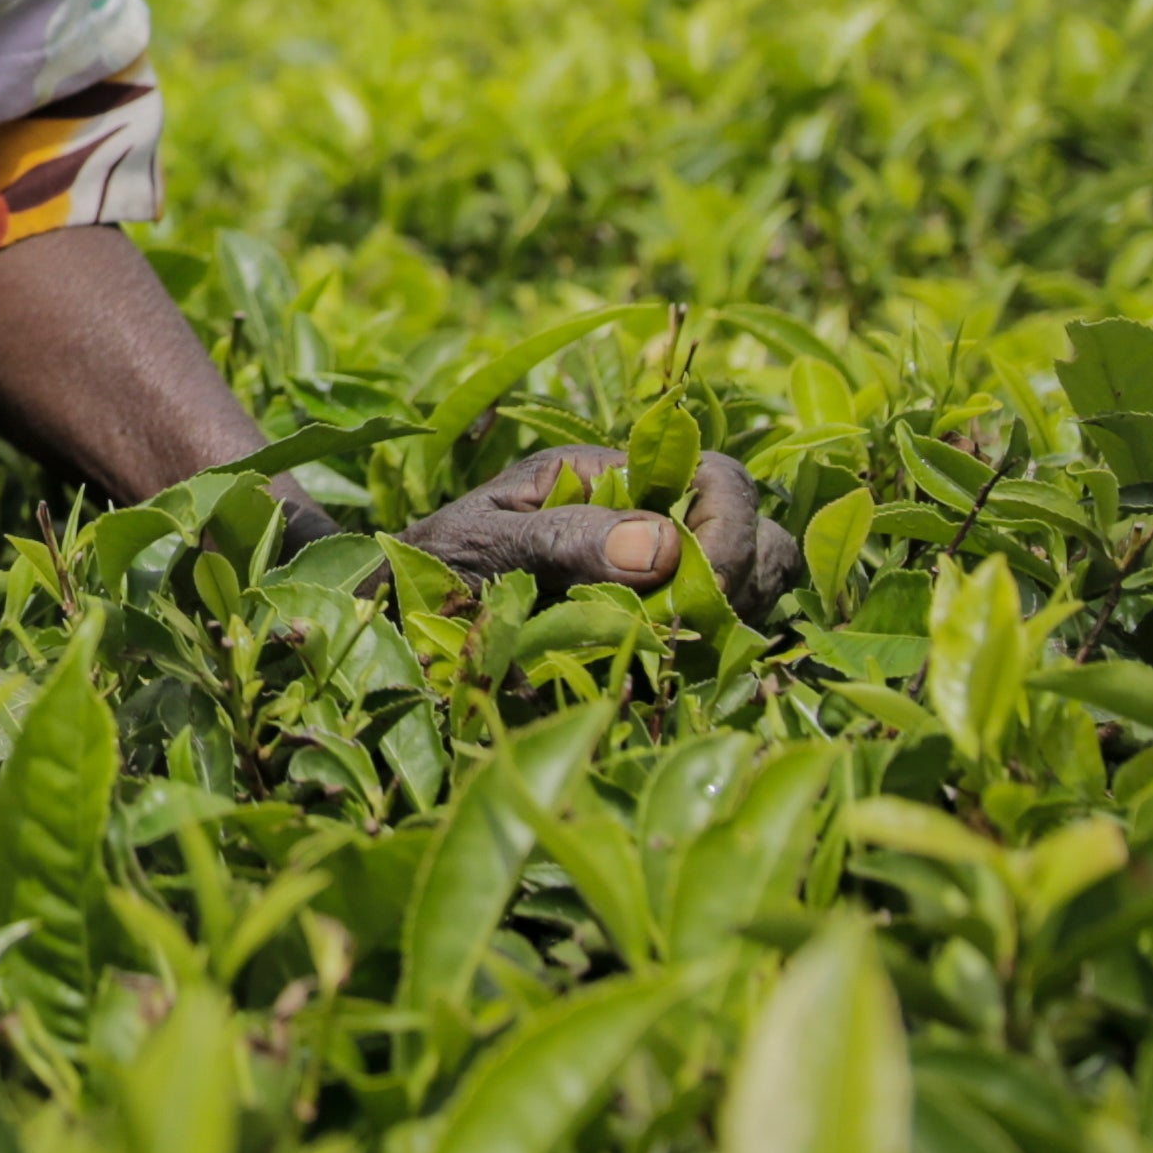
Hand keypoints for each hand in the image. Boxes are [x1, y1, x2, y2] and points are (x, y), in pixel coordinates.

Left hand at [408, 445, 799, 622]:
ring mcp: (662, 574)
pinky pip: (726, 636)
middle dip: (745, 581)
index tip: (699, 588)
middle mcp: (648, 517)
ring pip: (756, 586)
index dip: (729, 530)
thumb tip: (665, 547)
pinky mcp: (661, 628)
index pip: (719, 477)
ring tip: (682, 655)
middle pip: (757, 532)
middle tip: (691, 631)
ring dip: (738, 620)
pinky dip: (719, 655)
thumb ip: (568, 537)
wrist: (395, 618)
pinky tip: (676, 676)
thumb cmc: (432, 566)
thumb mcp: (486, 542)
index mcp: (611, 476)